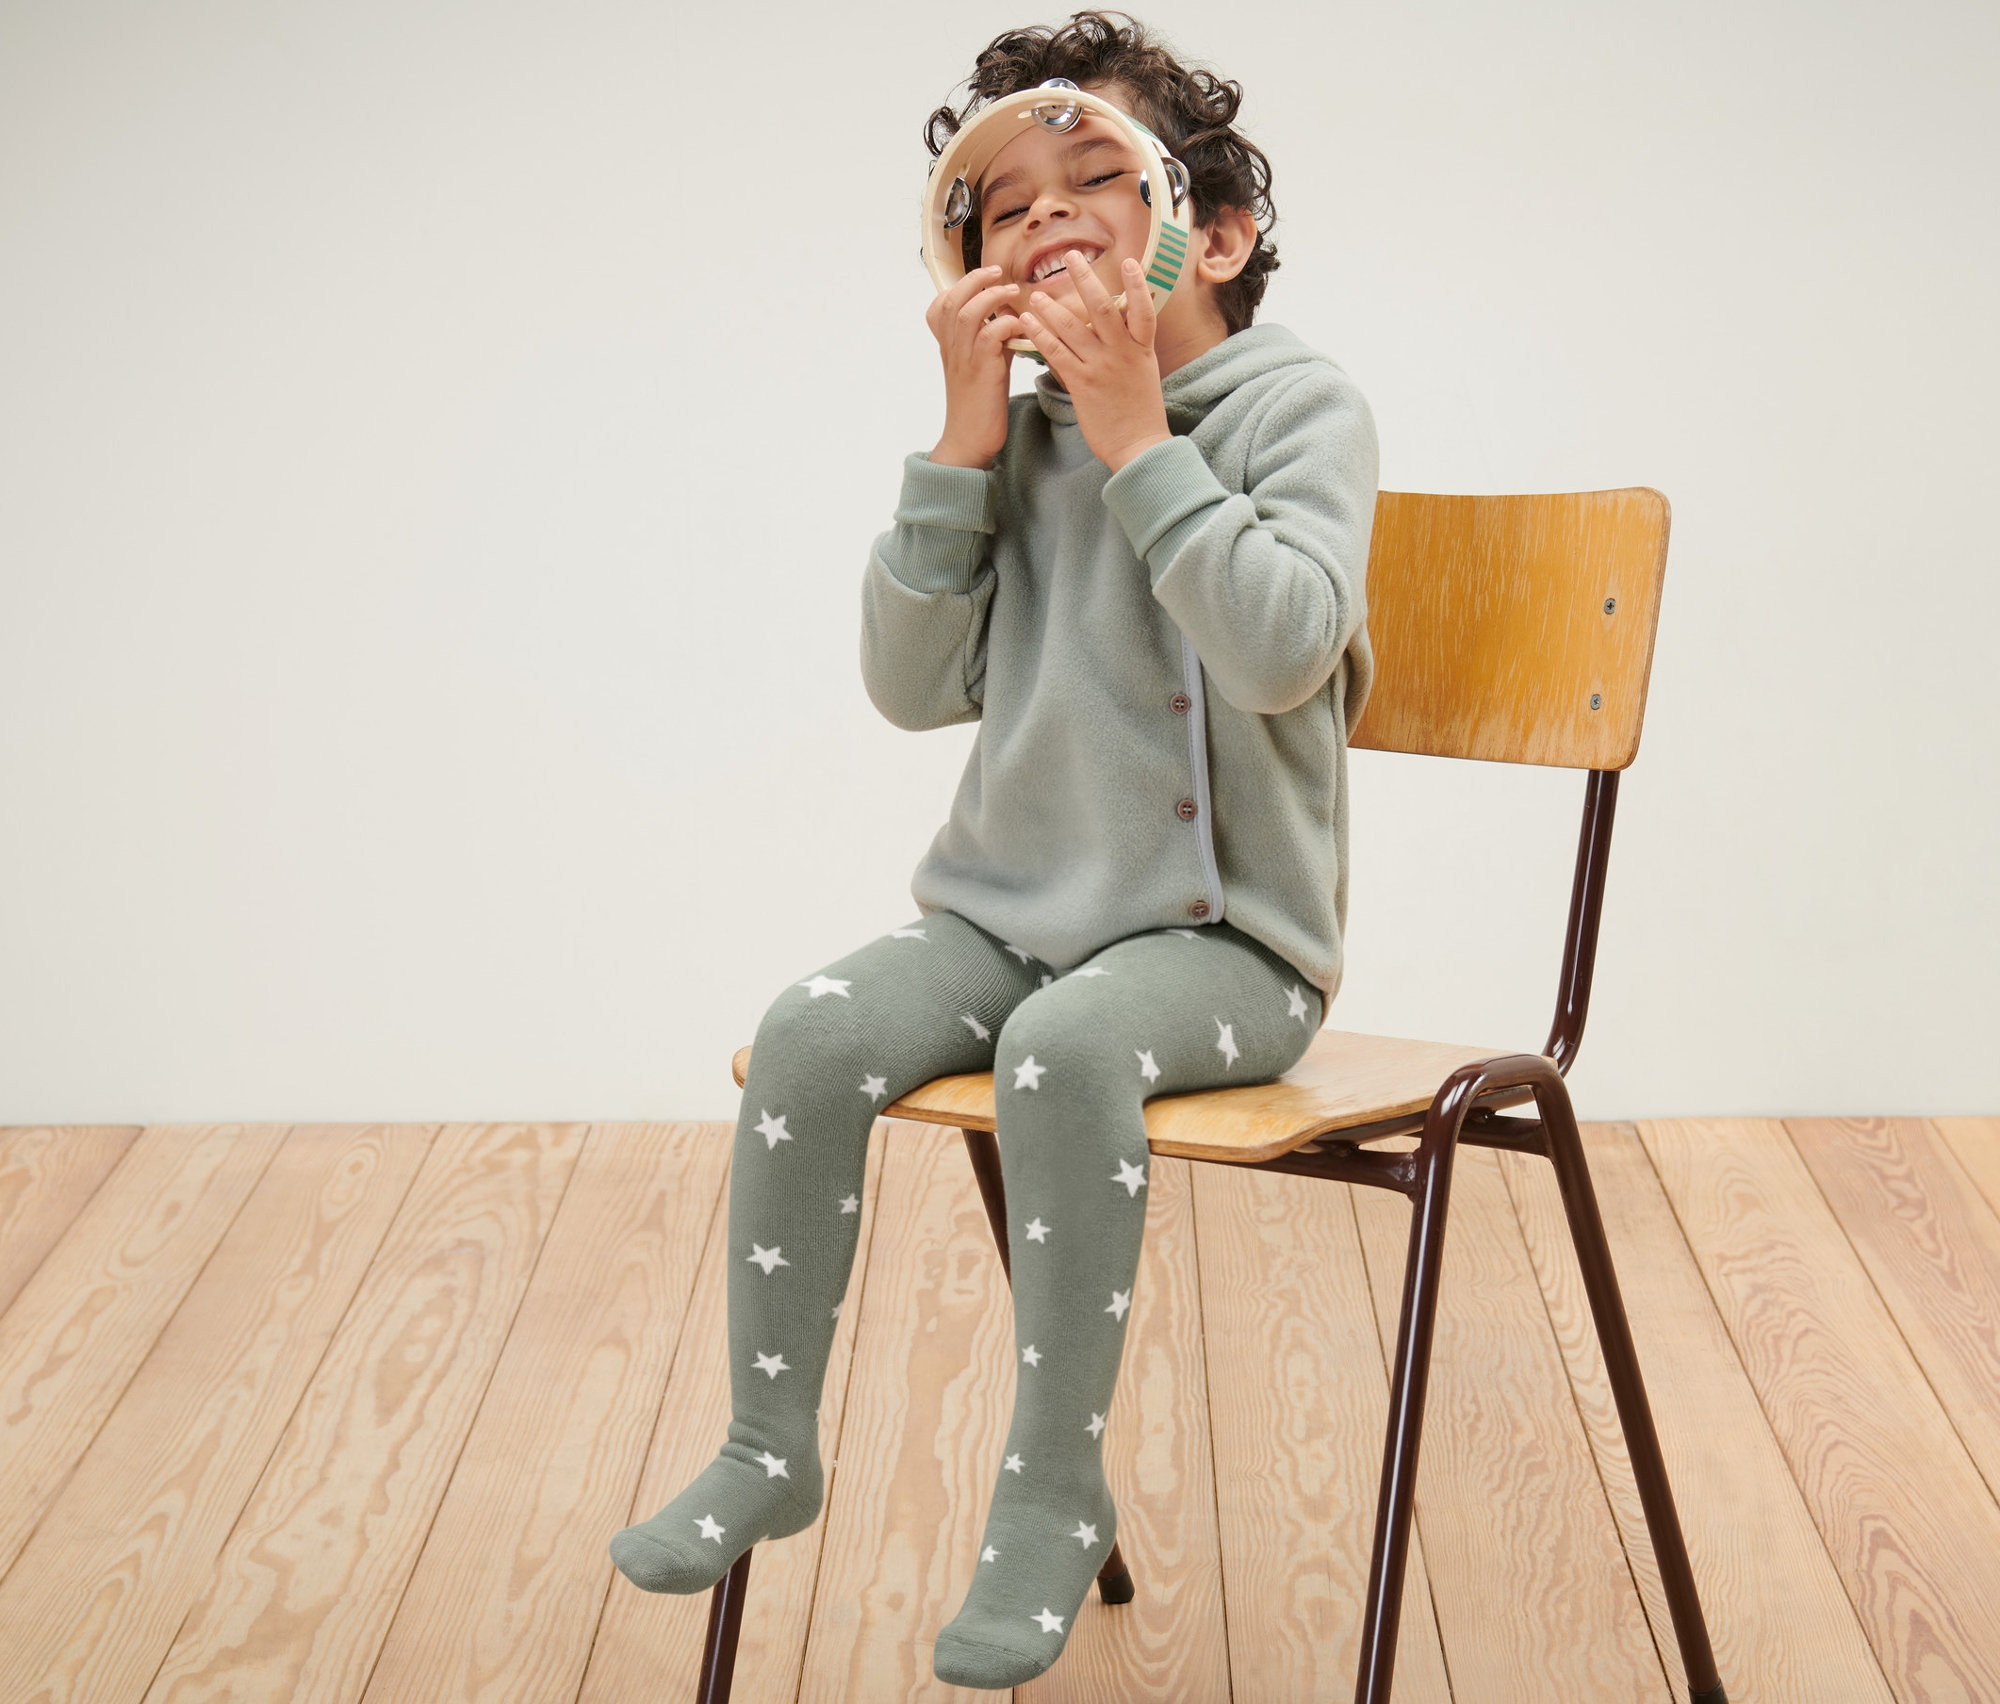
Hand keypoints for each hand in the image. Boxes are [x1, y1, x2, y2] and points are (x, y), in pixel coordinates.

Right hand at [927, 265, 1024, 468]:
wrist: (970, 441)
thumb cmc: (980, 405)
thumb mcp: (982, 366)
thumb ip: (990, 341)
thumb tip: (1011, 318)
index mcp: (949, 347)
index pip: (939, 305)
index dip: (958, 286)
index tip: (982, 279)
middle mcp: (952, 349)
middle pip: (952, 300)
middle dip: (974, 279)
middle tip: (997, 272)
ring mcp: (964, 360)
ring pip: (967, 313)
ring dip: (991, 297)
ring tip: (1012, 292)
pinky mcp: (982, 372)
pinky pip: (990, 336)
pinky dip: (1007, 324)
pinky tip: (1021, 326)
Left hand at [1017, 254, 1171, 471]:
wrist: (1139, 447)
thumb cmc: (1139, 413)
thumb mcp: (1143, 374)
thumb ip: (1130, 349)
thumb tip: (1117, 329)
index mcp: (1142, 350)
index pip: (1143, 310)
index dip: (1137, 285)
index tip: (1130, 262)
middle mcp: (1122, 353)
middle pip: (1103, 308)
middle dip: (1086, 280)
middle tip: (1071, 257)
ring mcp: (1102, 367)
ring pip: (1073, 328)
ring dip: (1052, 307)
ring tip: (1035, 293)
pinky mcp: (1082, 384)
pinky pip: (1057, 353)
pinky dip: (1041, 335)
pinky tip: (1028, 323)